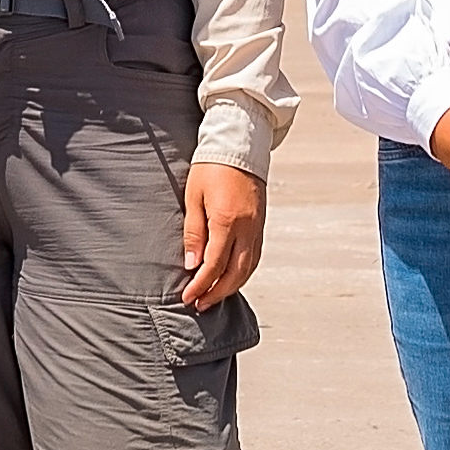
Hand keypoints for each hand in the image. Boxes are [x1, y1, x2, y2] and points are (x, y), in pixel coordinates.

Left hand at [176, 164, 267, 309]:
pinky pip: (255, 257)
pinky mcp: (261, 224)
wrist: (239, 145)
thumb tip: (191, 264)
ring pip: (248, 268)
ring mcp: (257, 227)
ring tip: (213, 295)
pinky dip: (243, 272)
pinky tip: (231, 277)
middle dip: (217, 292)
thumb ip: (194, 232)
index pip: (214, 264)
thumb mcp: (193, 197)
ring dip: (231, 286)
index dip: (200, 284)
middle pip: (235, 273)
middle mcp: (247, 228)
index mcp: (227, 220)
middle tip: (200, 303)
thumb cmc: (210, 168)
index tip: (188, 296)